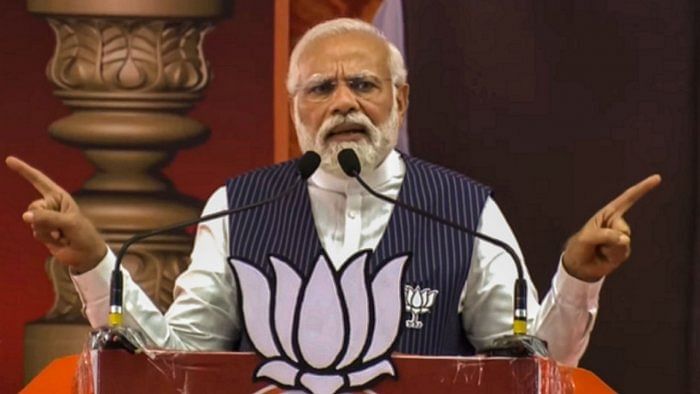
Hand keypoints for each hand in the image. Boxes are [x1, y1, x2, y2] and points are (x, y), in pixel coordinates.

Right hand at [6, 156, 106, 272]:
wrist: (85, 254)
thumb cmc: (83, 234)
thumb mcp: (69, 223)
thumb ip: (48, 218)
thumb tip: (26, 216)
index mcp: (59, 196)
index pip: (39, 180)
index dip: (24, 170)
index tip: (9, 160)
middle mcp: (50, 205)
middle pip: (34, 207)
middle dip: (46, 218)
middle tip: (62, 227)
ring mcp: (45, 218)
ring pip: (33, 221)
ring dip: (47, 230)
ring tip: (62, 234)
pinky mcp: (42, 231)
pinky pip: (35, 232)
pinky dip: (46, 237)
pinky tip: (58, 240)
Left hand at [562, 174, 661, 281]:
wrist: (579, 266)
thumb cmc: (579, 247)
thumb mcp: (587, 237)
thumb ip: (605, 235)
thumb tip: (625, 239)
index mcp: (608, 214)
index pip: (627, 199)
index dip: (642, 188)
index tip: (657, 178)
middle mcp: (617, 224)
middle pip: (623, 228)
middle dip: (610, 236)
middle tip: (597, 242)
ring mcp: (622, 238)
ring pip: (624, 241)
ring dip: (610, 247)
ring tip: (599, 249)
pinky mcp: (624, 251)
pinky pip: (622, 252)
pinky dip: (612, 255)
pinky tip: (605, 256)